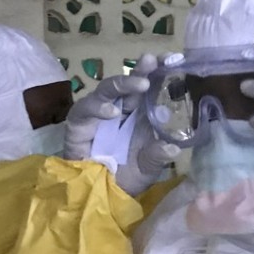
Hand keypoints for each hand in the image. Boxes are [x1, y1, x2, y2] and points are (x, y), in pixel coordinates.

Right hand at [64, 54, 178, 194]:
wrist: (100, 194)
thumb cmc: (126, 176)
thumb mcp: (148, 168)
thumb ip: (158, 156)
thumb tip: (174, 147)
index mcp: (141, 114)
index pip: (150, 87)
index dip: (159, 72)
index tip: (174, 59)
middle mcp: (121, 109)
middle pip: (130, 83)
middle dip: (142, 70)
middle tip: (154, 61)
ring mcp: (98, 113)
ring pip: (108, 89)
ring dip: (124, 83)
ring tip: (141, 84)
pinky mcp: (79, 122)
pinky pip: (86, 109)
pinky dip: (98, 107)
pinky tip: (112, 112)